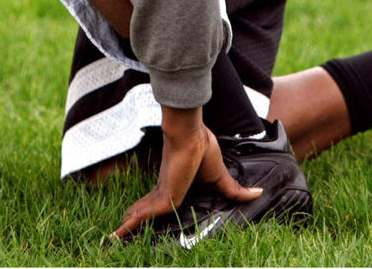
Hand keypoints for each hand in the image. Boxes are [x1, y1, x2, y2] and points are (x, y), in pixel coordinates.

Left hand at [111, 105, 262, 239]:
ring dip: (128, 226)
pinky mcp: (163, 197)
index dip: (150, 208)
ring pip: (142, 214)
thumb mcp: (220, 176)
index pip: (159, 200)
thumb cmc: (203, 147)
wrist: (191, 134)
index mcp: (175, 182)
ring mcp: (163, 193)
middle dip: (135, 218)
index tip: (138, 214)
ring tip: (112, 237)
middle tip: (120, 230)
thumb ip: (233, 189)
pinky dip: (130, 226)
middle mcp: (166, 188)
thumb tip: (258, 193)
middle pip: (147, 208)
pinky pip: (143, 216)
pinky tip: (116, 234)